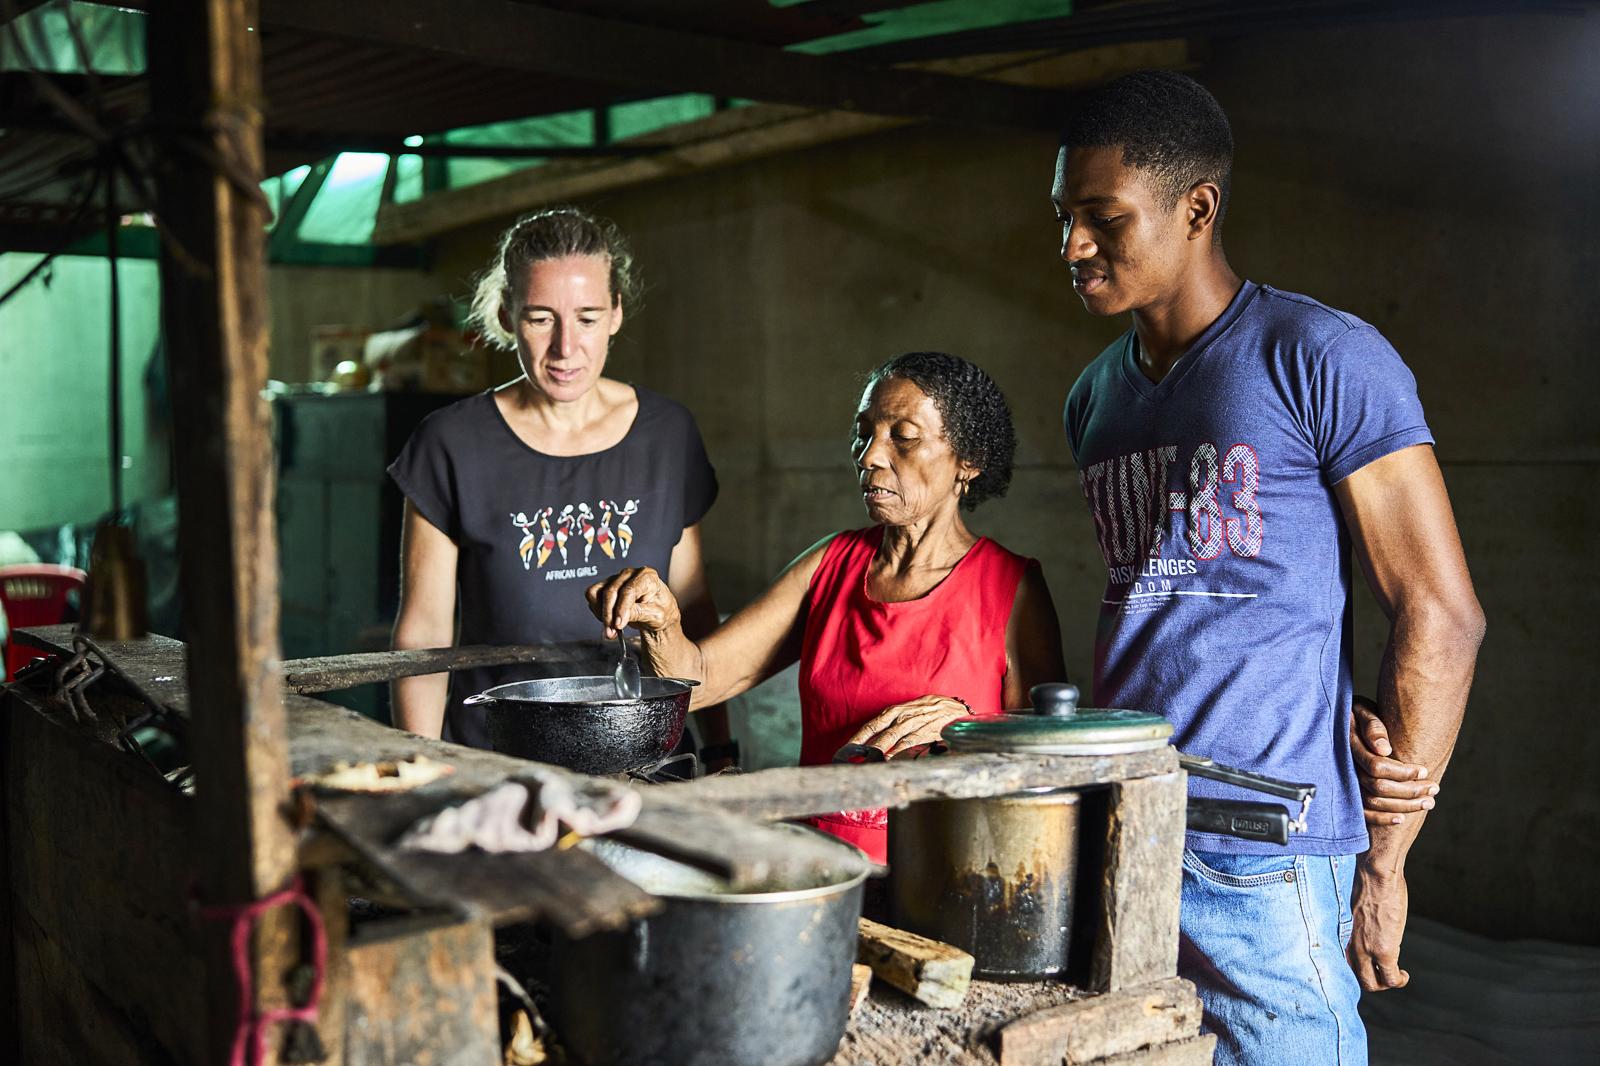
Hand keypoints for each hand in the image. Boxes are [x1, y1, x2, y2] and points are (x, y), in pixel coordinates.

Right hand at [585, 567, 681, 637]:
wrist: (656, 613)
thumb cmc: (660, 611)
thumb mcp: (657, 616)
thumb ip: (639, 614)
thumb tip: (620, 618)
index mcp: (647, 576)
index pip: (629, 591)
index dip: (621, 609)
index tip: (618, 625)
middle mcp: (630, 574)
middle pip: (610, 592)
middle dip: (608, 615)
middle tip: (611, 632)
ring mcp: (617, 579)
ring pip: (597, 592)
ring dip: (601, 613)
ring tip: (611, 628)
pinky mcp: (606, 585)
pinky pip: (593, 596)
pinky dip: (597, 610)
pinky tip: (609, 620)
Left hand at [845, 695, 969, 758]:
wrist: (953, 709)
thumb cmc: (928, 711)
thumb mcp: (907, 713)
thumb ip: (892, 726)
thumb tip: (876, 744)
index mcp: (893, 712)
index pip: (870, 725)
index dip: (856, 738)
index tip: (844, 750)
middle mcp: (899, 716)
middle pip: (875, 730)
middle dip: (860, 744)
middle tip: (847, 757)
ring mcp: (911, 723)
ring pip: (889, 736)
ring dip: (876, 749)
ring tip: (863, 760)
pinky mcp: (924, 731)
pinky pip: (908, 742)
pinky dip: (898, 751)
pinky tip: (889, 759)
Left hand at [1348, 862, 1409, 990]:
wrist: (1374, 875)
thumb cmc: (1365, 883)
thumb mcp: (1352, 907)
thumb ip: (1354, 921)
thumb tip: (1361, 924)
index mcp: (1339, 934)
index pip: (1340, 963)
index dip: (1355, 969)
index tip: (1366, 966)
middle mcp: (1348, 945)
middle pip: (1355, 978)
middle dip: (1371, 981)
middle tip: (1383, 974)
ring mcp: (1365, 950)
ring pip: (1372, 984)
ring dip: (1385, 983)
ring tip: (1395, 976)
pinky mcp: (1384, 951)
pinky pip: (1391, 978)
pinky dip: (1398, 981)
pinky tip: (1404, 975)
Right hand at [1352, 695, 1436, 826]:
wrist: (1344, 721)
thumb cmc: (1359, 714)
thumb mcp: (1365, 711)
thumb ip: (1373, 727)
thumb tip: (1384, 749)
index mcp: (1350, 745)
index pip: (1377, 767)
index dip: (1403, 772)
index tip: (1425, 771)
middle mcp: (1347, 766)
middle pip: (1378, 787)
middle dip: (1410, 791)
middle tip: (1434, 788)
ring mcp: (1346, 780)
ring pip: (1373, 802)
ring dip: (1404, 806)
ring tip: (1428, 802)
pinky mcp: (1349, 792)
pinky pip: (1362, 812)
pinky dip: (1381, 819)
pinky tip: (1401, 819)